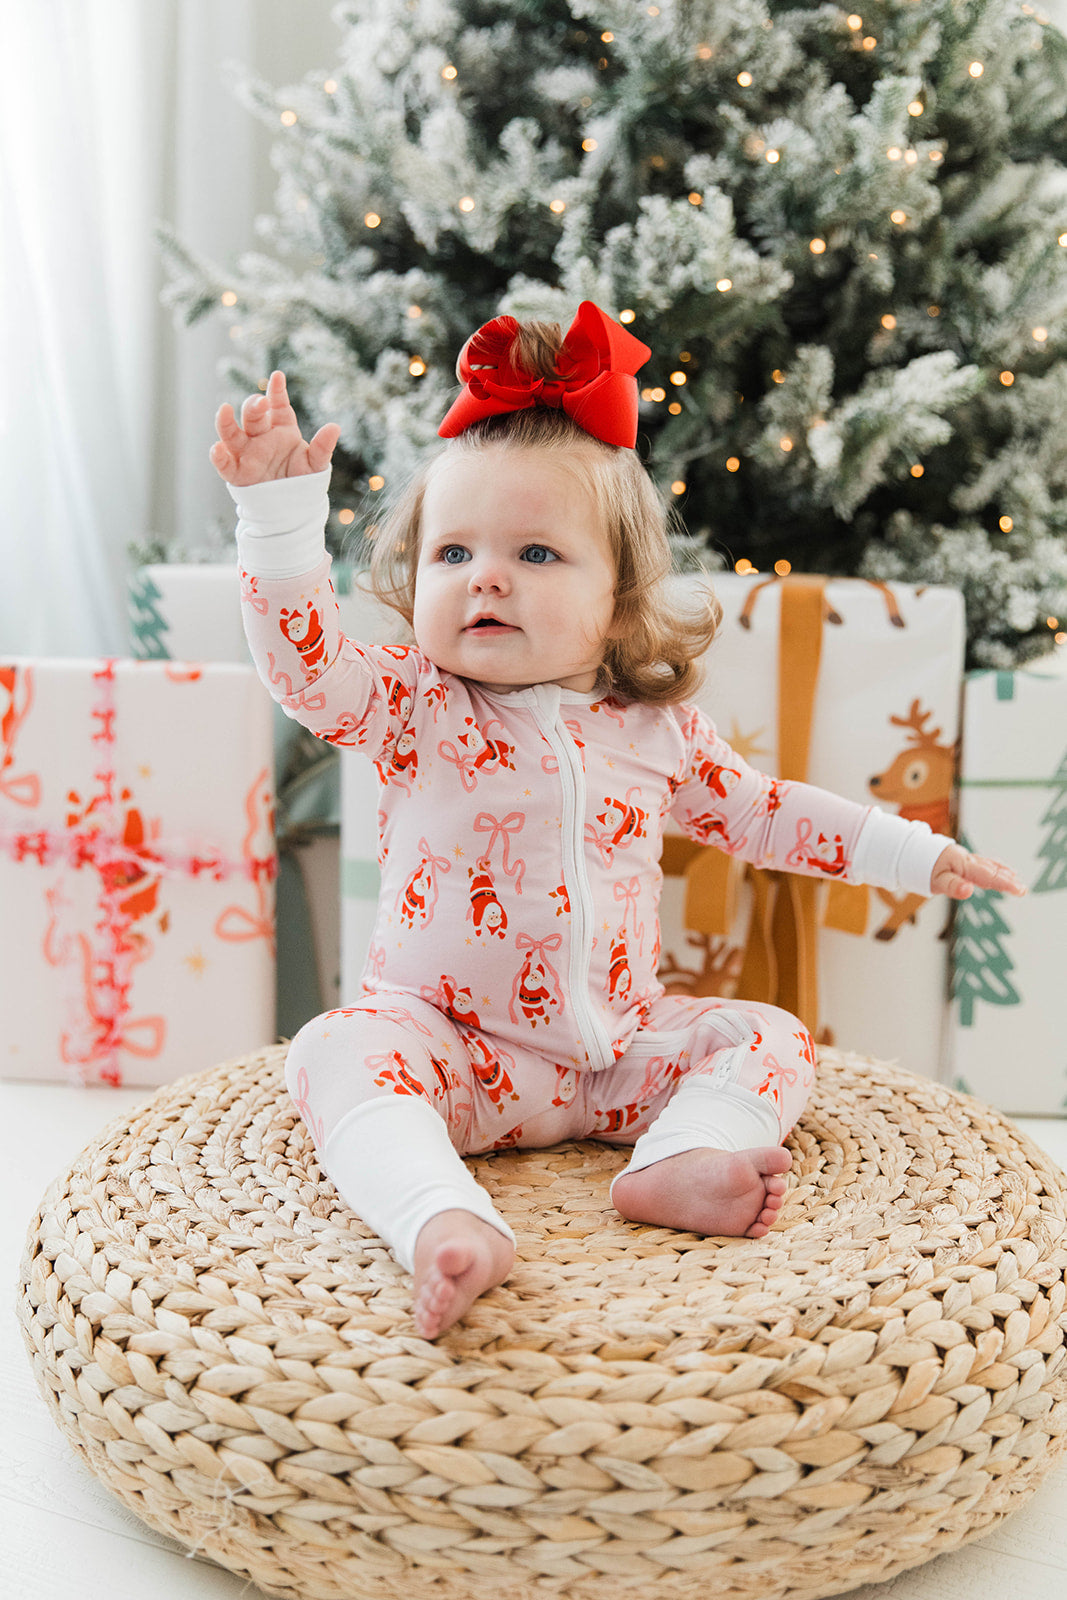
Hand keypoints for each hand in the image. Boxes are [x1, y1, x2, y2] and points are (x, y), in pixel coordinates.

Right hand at [210, 370, 340, 484]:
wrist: (292, 506)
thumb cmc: (301, 479)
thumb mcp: (315, 464)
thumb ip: (322, 447)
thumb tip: (335, 427)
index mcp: (281, 428)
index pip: (278, 405)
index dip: (277, 391)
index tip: (278, 376)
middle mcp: (261, 436)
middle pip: (253, 416)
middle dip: (254, 406)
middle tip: (261, 403)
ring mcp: (247, 452)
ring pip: (232, 434)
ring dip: (226, 422)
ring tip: (224, 410)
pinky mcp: (237, 472)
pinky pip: (225, 464)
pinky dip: (219, 457)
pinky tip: (217, 449)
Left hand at [931, 843, 1025, 899]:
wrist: (911, 851)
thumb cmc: (923, 868)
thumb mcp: (935, 880)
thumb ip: (953, 886)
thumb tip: (970, 891)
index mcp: (963, 865)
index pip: (988, 877)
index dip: (1005, 884)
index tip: (1020, 890)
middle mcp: (967, 860)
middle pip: (991, 871)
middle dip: (1007, 880)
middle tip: (1023, 890)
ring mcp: (965, 859)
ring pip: (987, 865)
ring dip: (1002, 872)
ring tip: (1016, 878)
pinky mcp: (961, 859)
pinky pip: (981, 863)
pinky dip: (993, 866)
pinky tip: (999, 869)